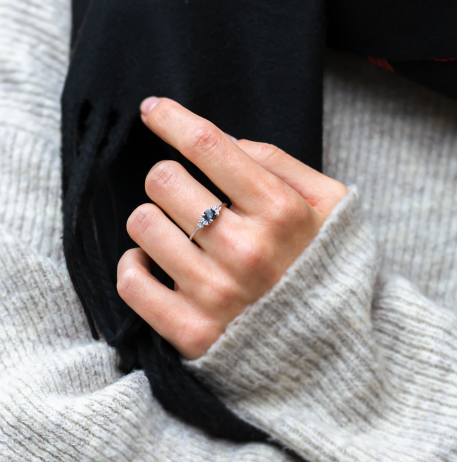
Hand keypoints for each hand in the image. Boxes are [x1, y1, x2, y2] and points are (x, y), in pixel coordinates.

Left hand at [117, 97, 347, 359]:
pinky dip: (134, 266)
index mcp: (281, 212)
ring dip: (154, 222)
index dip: (171, 118)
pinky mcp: (190, 332)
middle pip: (163, 180)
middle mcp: (246, 250)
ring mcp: (216, 294)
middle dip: (169, 181)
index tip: (152, 110)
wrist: (330, 351)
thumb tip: (225, 140)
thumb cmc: (324, 268)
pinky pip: (131, 281)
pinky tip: (155, 264)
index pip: (207, 144)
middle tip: (187, 199)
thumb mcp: (329, 206)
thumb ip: (281, 163)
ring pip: (142, 225)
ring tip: (180, 236)